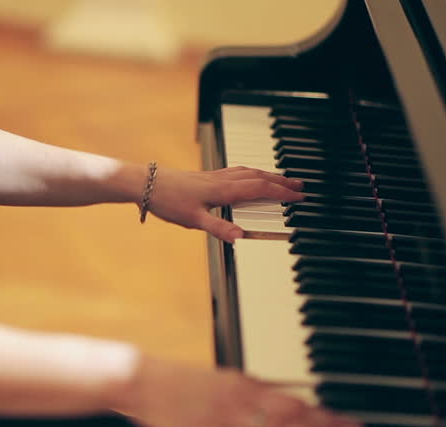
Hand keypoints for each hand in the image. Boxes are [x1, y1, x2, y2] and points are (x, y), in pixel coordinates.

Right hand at [114, 356, 362, 426]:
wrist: (142, 380)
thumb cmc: (173, 381)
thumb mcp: (213, 380)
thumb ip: (239, 388)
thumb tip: (261, 391)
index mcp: (244, 383)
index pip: (292, 397)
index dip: (321, 409)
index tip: (343, 418)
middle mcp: (243, 397)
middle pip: (295, 411)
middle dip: (328, 422)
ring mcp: (229, 417)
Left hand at [147, 166, 304, 242]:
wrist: (144, 183)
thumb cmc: (166, 200)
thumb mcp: (192, 220)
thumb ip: (218, 228)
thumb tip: (240, 237)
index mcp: (222, 189)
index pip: (259, 188)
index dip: (281, 192)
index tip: (299, 197)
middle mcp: (221, 179)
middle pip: (258, 177)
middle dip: (281, 181)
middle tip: (300, 186)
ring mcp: (214, 176)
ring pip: (248, 171)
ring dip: (268, 174)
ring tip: (282, 179)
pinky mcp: (206, 176)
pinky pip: (236, 171)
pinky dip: (250, 172)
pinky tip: (249, 175)